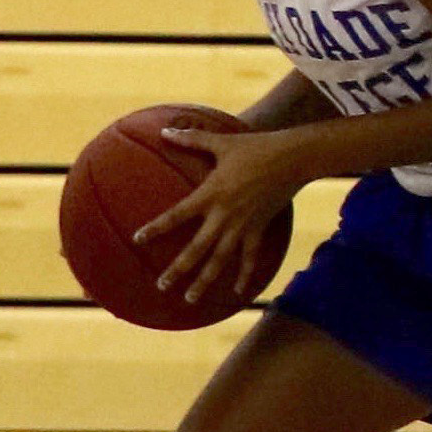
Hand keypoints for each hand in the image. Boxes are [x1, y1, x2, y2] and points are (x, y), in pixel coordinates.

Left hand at [138, 118, 315, 307]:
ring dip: (205, 281)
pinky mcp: (260, 228)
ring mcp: (243, 225)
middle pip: (196, 249)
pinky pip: (250, 257)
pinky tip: (238, 292)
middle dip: (178, 269)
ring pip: (220, 260)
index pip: (176, 215)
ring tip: (190, 299)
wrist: (293, 158)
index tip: (137, 239)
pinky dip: (245, 275)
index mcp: (210, 194)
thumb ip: (191, 139)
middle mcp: (224, 215)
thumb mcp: (221, 142)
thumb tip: (164, 132)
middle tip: (161, 286)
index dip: (156, 228)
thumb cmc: (256, 147)